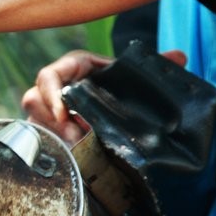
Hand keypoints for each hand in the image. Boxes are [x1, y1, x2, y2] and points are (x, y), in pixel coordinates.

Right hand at [21, 49, 186, 143]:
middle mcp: (52, 90)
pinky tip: (73, 158)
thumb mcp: (129, 79)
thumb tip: (179, 57)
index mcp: (71, 70)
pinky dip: (55, 150)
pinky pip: (40, 142)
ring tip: (79, 149)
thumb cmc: (114, 90)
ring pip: (36, 124)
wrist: (104, 109)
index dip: (51, 91)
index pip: (49, 75)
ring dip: (56, 137)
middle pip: (36, 101)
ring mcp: (45, 113)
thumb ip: (151, 69)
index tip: (64, 112)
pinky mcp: (44, 133)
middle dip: (55, 122)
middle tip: (78, 138)